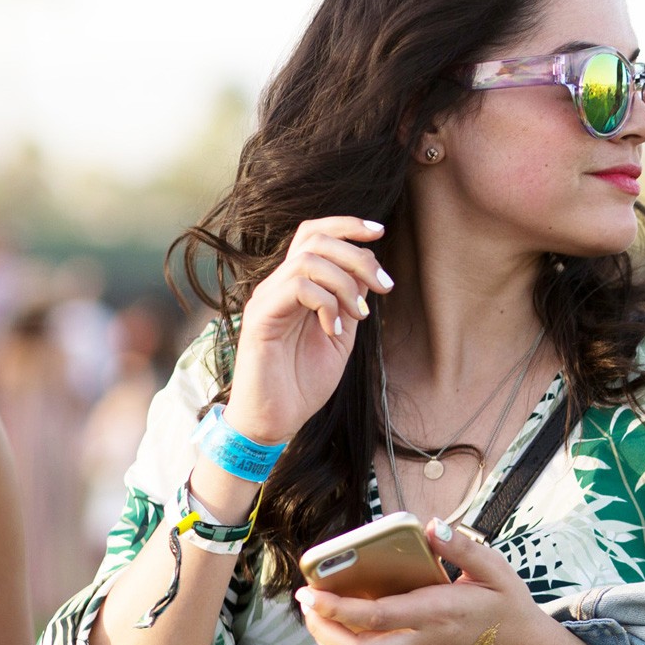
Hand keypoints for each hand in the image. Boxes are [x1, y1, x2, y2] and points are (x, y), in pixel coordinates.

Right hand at [228, 217, 395, 444]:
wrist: (275, 419)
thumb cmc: (303, 382)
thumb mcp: (341, 336)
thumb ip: (351, 302)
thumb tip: (370, 269)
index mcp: (297, 286)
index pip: (314, 234)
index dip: (346, 225)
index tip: (379, 231)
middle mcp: (278, 285)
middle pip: (314, 238)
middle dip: (358, 254)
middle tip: (384, 287)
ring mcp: (267, 299)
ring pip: (309, 260)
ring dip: (347, 284)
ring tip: (360, 316)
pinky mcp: (260, 318)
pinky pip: (297, 288)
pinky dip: (327, 304)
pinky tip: (335, 330)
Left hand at [294, 519, 553, 644]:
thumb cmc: (507, 609)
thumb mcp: (498, 572)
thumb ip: (465, 548)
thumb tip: (433, 526)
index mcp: (439, 614)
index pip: (375, 617)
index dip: (335, 607)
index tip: (310, 591)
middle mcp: (422, 644)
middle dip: (321, 628)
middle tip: (308, 602)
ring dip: (328, 644)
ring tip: (318, 616)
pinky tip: (339, 632)